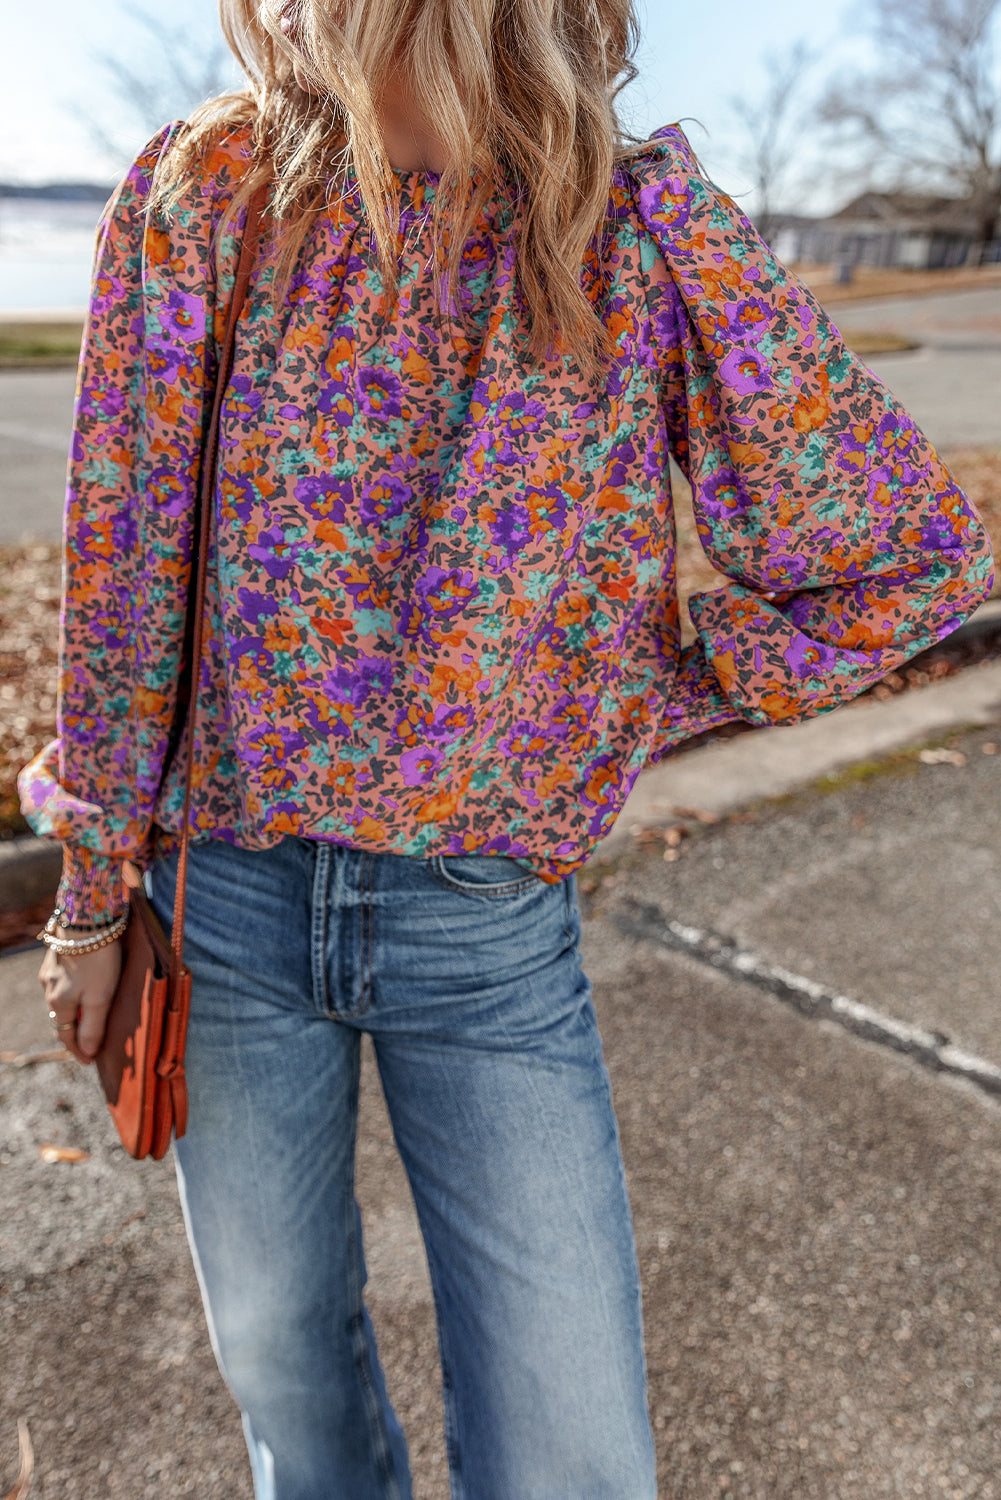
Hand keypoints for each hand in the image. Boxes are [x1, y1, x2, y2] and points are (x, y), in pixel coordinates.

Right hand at [38, 941, 121, 1064]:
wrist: (86, 918)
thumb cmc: (97, 959)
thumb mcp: (100, 997)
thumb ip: (93, 1026)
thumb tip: (88, 1052)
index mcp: (59, 1002)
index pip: (66, 1036)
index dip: (78, 1051)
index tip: (89, 1062)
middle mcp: (49, 988)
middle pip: (62, 1017)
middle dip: (75, 1032)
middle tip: (90, 1043)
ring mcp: (50, 971)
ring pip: (61, 998)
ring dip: (73, 1011)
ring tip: (88, 1018)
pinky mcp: (57, 955)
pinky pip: (63, 981)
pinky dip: (73, 992)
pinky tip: (82, 987)